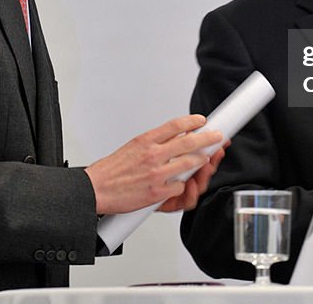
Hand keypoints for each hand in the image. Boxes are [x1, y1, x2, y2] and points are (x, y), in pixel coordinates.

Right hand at [85, 115, 223, 214]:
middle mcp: (153, 155)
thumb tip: (173, 137)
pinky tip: (181, 182)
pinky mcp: (156, 192)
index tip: (201, 120)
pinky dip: (182, 184)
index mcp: (146, 141)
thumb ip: (153, 142)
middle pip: (188, 142)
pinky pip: (178, 186)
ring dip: (201, 161)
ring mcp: (156, 174)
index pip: (175, 125)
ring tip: (206, 159)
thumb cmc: (111, 170)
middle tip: (217, 136)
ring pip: (189, 164)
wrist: (95, 189)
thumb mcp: (132, 146)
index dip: (192, 121)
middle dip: (208, 138)